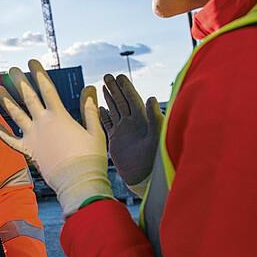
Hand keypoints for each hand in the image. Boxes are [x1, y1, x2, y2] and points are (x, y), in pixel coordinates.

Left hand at [0, 60, 112, 216]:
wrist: (78, 181)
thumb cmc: (89, 157)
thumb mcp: (94, 131)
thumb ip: (89, 109)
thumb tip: (89, 88)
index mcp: (59, 116)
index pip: (47, 89)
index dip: (38, 74)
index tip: (32, 62)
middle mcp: (43, 123)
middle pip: (28, 98)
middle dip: (19, 82)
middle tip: (11, 70)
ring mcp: (33, 137)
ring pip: (15, 115)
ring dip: (5, 101)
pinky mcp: (28, 151)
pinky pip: (11, 141)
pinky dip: (2, 134)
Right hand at [99, 74, 163, 195]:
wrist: (144, 180)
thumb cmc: (154, 161)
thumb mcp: (156, 138)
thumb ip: (154, 118)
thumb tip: (151, 98)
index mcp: (142, 121)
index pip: (133, 99)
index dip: (126, 88)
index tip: (119, 76)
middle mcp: (133, 124)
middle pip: (122, 101)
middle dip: (114, 88)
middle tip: (107, 76)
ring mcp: (124, 131)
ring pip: (115, 110)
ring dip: (109, 98)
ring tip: (103, 86)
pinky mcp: (116, 140)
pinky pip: (109, 124)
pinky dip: (104, 115)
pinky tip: (100, 108)